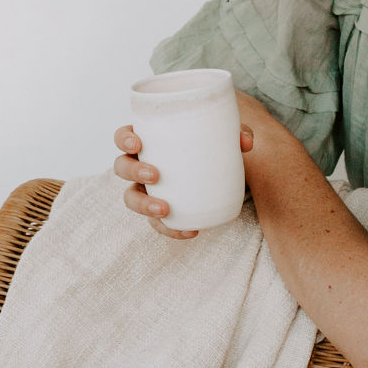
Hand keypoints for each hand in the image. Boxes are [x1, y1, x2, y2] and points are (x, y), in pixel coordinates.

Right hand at [112, 116, 257, 238]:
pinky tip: (190, 232)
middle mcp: (141, 164)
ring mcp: (146, 189)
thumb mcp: (222, 137)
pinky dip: (170, 229)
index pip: (123, 137)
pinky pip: (156, 223)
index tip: (138, 144)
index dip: (124, 140)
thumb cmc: (208, 146)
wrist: (216, 172)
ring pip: (131, 198)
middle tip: (155, 175)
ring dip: (143, 205)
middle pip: (121, 166)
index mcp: (148, 141)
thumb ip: (235, 135)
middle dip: (133, 171)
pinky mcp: (159, 210)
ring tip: (165, 209)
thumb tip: (246, 141)